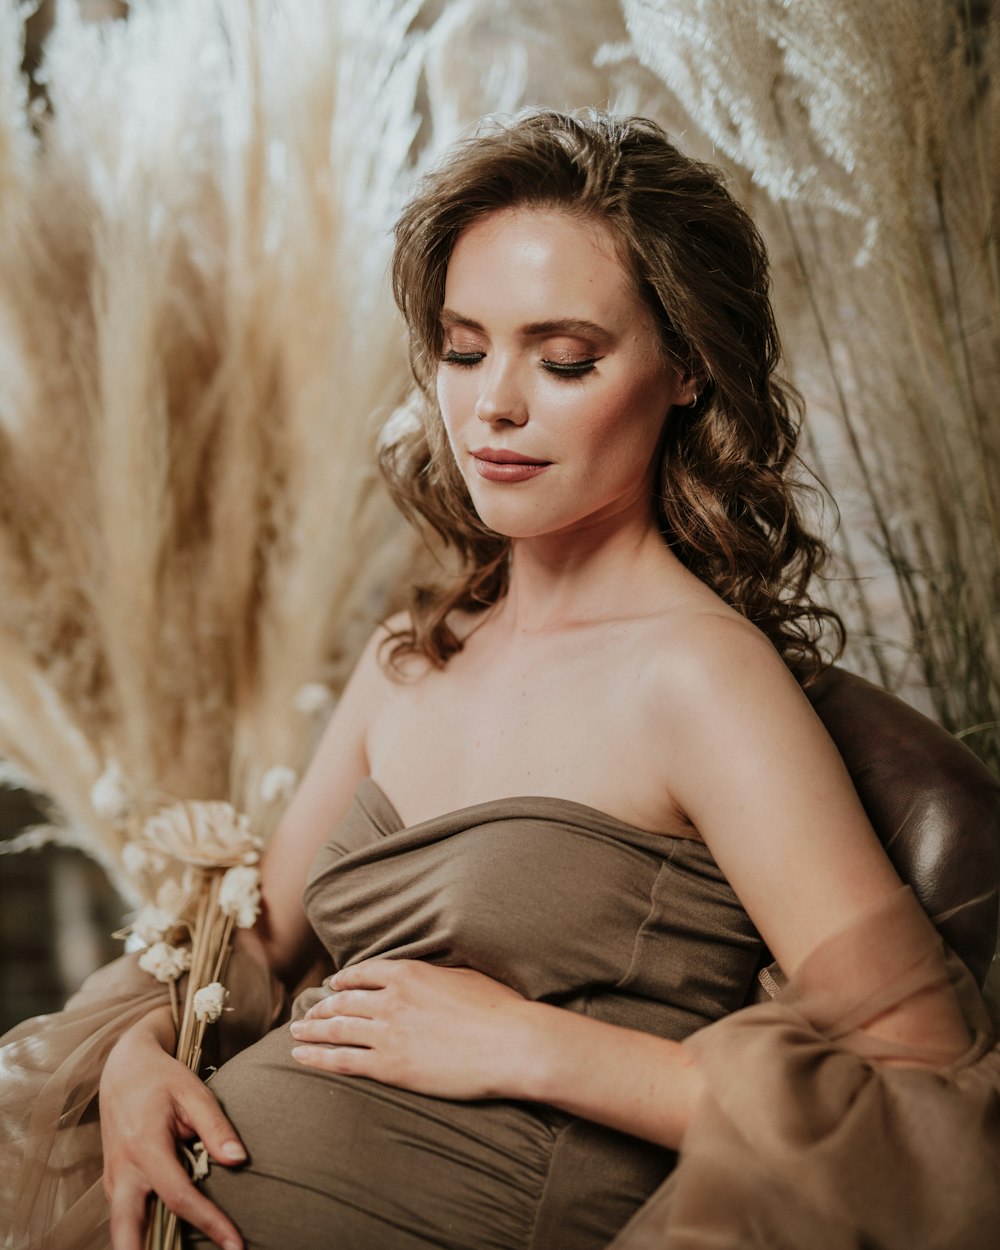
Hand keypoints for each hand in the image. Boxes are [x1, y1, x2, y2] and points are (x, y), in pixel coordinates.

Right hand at [99, 1014, 245, 1249]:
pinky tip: (163, 1244)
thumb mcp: (193, 1092)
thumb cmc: (162, 1078)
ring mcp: (113, 1177)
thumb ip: (216, 1127)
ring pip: (121, 1227)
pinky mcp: (114, 1181)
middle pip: (126, 1229)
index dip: (209, 1222)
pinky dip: (138, 1234)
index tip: (236, 1244)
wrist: (123, 1067)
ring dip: (139, 1248)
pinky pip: (123, 1216)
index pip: (178, 1197)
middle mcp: (123, 1168)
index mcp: (144, 1146)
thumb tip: (238, 1161)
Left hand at [289, 959, 531, 1099]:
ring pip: (337, 1029)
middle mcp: (391, 999)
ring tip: (296, 1031)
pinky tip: (301, 1056)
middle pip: (344, 1002)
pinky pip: (343, 1060)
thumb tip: (431, 975)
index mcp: (409, 973)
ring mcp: (388, 1033)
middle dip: (321, 1007)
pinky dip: (318, 1057)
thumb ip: (437, 974)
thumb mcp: (464, 976)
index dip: (343, 981)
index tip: (331, 986)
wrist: (509, 1044)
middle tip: (305, 1013)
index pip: (363, 974)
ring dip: (312, 1029)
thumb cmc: (499, 1009)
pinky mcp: (389, 1065)